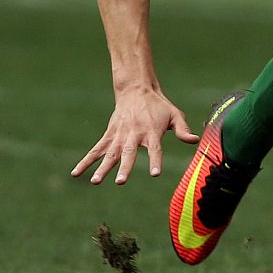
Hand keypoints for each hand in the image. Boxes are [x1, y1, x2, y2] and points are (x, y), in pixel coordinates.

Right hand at [72, 86, 197, 184]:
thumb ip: (182, 130)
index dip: (155, 161)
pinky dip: (86, 161)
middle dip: (124, 167)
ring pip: (110, 153)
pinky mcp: (109, 135)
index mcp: (152, 131)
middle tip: (120, 182)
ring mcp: (119, 135)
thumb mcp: (174, 115)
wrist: (137, 90)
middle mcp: (134, 134)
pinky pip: (96, 149)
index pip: (155, 149)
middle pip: (129, 153)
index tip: (155, 174)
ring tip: (95, 182)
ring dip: (102, 168)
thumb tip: (195, 140)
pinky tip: (76, 173)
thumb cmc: (159, 106)